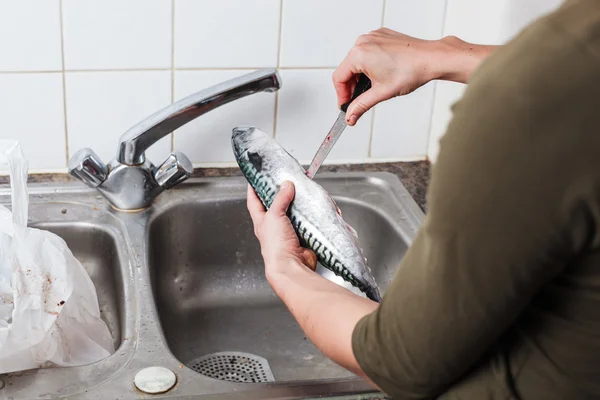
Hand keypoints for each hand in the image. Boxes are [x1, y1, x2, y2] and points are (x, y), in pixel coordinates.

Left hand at [246, 182, 316, 279]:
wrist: (292, 267)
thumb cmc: (276, 247)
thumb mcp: (274, 216)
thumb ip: (280, 199)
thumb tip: (286, 186)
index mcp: (262, 222)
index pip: (254, 202)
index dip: (254, 189)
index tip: (256, 178)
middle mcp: (274, 227)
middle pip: (277, 206)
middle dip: (282, 195)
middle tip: (288, 182)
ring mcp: (289, 232)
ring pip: (294, 213)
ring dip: (300, 205)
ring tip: (304, 193)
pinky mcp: (303, 236)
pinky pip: (308, 223)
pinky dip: (313, 216)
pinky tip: (316, 209)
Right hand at [334, 28, 497, 124]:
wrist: (431, 59)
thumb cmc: (411, 71)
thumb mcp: (381, 93)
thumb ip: (361, 105)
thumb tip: (350, 116)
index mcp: (359, 54)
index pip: (338, 78)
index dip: (341, 95)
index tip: (346, 105)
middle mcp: (363, 42)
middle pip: (347, 69)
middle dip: (352, 87)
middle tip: (359, 101)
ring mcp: (373, 37)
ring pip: (357, 61)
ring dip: (361, 76)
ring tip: (374, 87)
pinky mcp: (381, 36)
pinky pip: (368, 52)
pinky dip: (370, 65)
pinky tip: (381, 74)